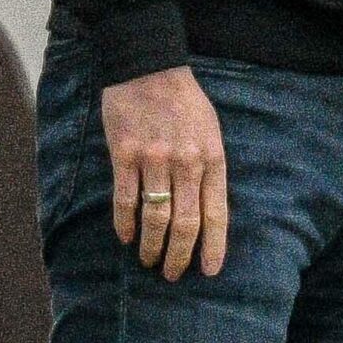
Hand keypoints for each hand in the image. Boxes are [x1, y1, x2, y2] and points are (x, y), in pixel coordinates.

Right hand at [102, 65, 229, 278]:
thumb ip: (210, 169)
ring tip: (149, 261)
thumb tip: (208, 210)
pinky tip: (126, 237)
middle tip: (173, 275)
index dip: (214, 246)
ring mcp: (154, 160)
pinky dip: (125, 224)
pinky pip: (125, 199)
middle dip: (180, 256)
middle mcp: (186, 163)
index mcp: (213, 159)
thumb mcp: (212, 132)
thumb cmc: (184, 102)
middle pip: (185, 224)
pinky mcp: (125, 155)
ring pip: (155, 217)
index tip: (210, 270)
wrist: (149, 67)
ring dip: (152, 246)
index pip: (217, 214)